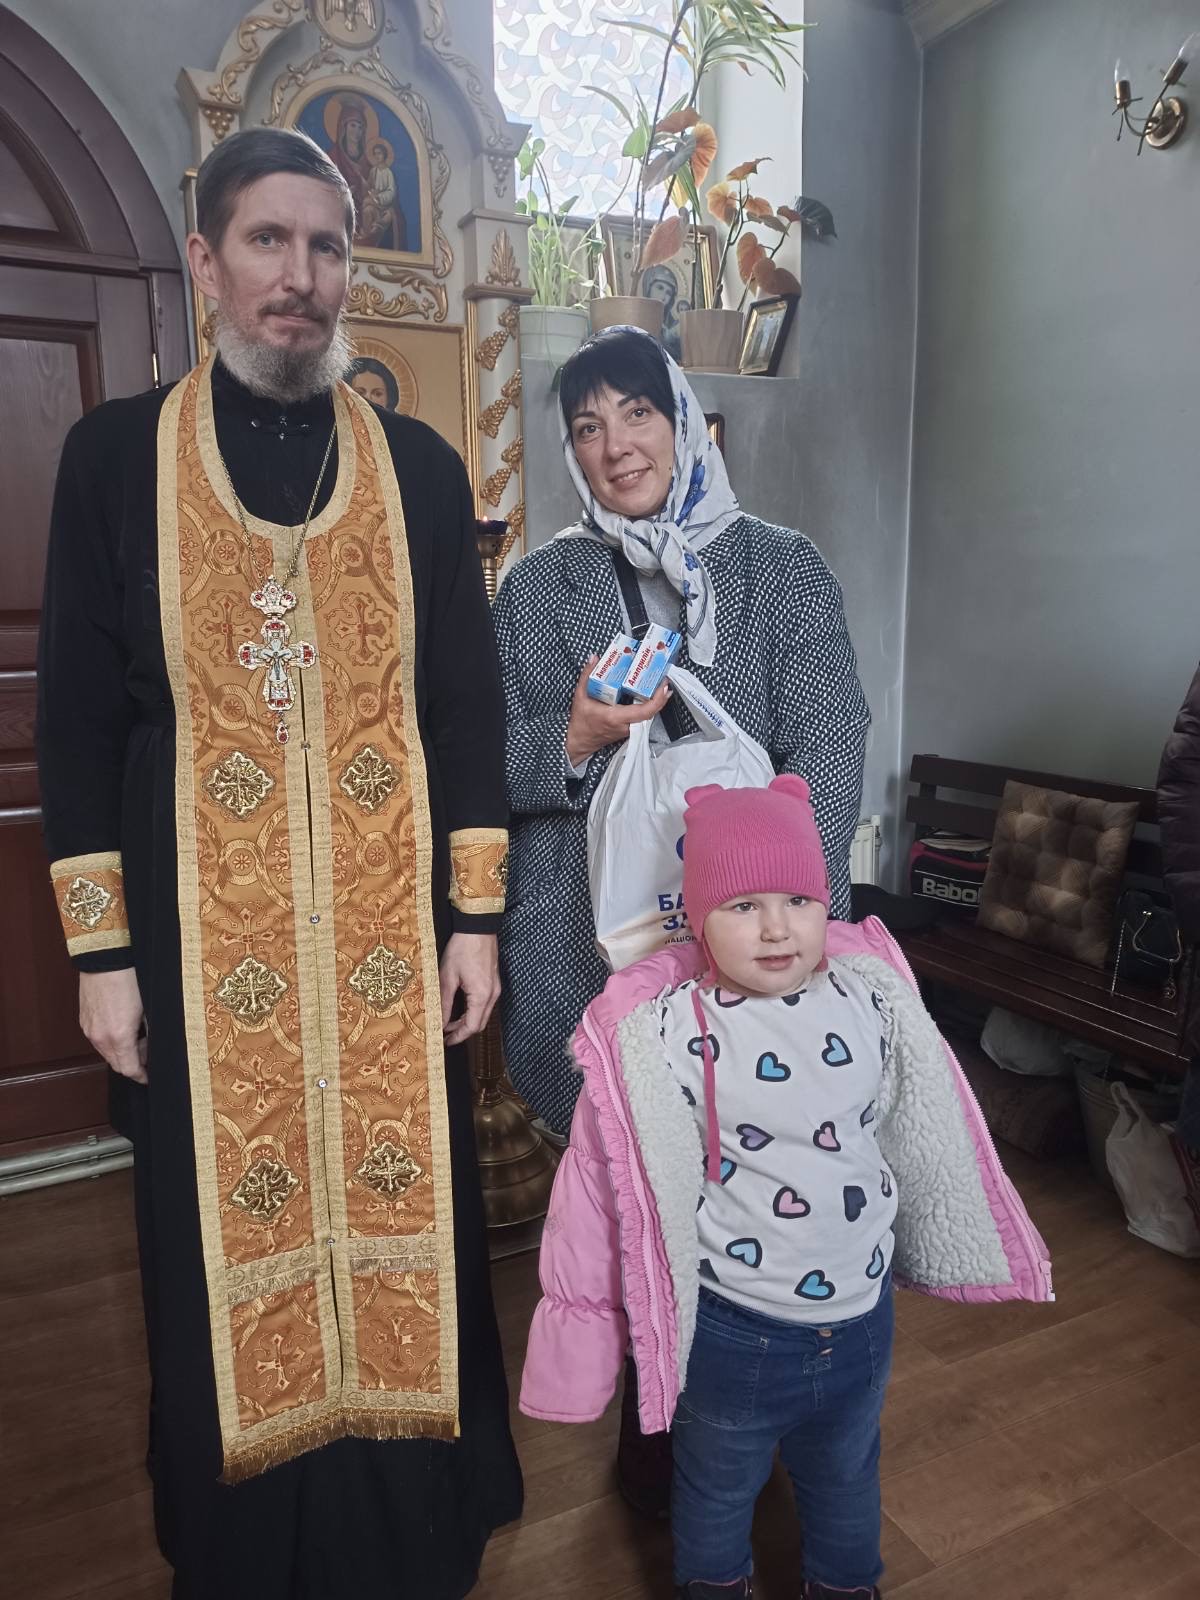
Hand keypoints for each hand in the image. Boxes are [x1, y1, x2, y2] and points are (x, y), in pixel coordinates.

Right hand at [80, 967, 147, 1084]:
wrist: (106, 957)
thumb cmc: (131, 979)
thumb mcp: (148, 1008)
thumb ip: (151, 1032)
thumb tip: (155, 1044)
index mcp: (118, 1037)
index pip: (129, 1069)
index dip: (141, 1075)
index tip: (150, 1076)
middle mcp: (100, 1037)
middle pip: (116, 1063)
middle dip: (134, 1063)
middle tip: (149, 1051)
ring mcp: (89, 1029)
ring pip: (107, 1052)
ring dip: (122, 1051)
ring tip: (139, 1035)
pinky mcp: (84, 1019)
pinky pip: (99, 1039)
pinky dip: (111, 1040)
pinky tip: (124, 1026)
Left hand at [439, 932, 500, 1046]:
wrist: (478, 927)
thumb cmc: (462, 948)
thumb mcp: (448, 976)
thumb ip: (444, 1002)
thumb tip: (439, 1022)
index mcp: (481, 995)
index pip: (472, 1027)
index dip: (458, 1037)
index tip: (445, 1041)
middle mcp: (492, 995)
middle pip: (480, 1024)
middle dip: (462, 1031)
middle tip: (445, 1034)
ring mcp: (495, 988)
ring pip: (483, 1014)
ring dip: (467, 1020)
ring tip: (449, 1021)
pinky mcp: (494, 982)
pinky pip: (485, 1004)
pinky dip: (472, 1010)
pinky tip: (460, 1007)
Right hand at [565, 656, 673, 767]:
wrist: (580, 741)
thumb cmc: (581, 722)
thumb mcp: (580, 696)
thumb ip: (586, 676)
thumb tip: (594, 659)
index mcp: (616, 717)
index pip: (644, 711)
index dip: (657, 699)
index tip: (663, 686)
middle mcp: (626, 725)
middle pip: (652, 712)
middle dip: (661, 696)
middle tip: (663, 678)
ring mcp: (629, 729)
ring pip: (649, 716)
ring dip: (657, 701)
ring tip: (660, 684)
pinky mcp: (630, 730)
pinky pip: (644, 718)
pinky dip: (651, 706)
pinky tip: (653, 695)